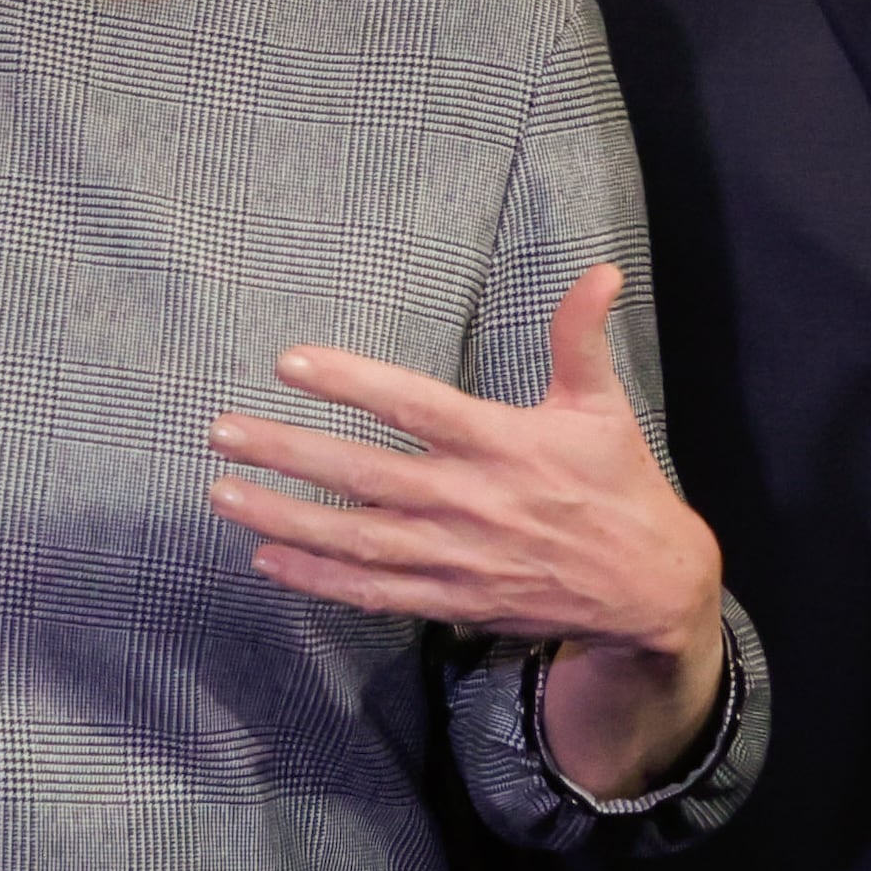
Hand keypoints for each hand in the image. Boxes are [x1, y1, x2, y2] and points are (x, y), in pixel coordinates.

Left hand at [207, 265, 731, 796]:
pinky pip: (373, 591)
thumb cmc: (618, 484)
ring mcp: (458, 556)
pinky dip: (318, 579)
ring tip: (223, 492)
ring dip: (285, 517)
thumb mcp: (603, 406)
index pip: (414, 406)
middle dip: (289, 452)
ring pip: (356, 539)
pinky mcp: (453, 599)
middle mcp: (472, 501)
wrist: (647, 587)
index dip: (351, 382)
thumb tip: (601, 271)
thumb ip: (581, 337)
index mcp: (504, 443)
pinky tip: (266, 558)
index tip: (290, 362)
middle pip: (365, 475)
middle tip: (224, 430)